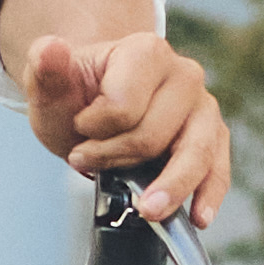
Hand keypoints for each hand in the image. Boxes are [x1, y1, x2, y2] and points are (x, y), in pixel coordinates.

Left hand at [17, 31, 225, 226]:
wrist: (93, 109)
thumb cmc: (74, 98)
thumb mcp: (48, 87)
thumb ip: (45, 67)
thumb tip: (50, 48)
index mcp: (146, 51)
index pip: (123, 107)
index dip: (94, 129)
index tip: (80, 126)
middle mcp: (184, 73)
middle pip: (153, 136)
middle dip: (116, 158)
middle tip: (89, 157)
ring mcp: (203, 107)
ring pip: (195, 153)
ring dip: (170, 186)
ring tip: (148, 210)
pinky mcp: (213, 137)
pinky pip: (218, 169)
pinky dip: (209, 194)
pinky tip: (200, 216)